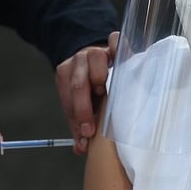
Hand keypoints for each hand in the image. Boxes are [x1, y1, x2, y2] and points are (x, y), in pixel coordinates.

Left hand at [55, 31, 118, 153]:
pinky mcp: (115, 45)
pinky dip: (118, 48)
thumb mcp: (81, 104)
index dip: (75, 118)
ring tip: (105, 92)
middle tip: (91, 129)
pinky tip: (124, 63)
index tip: (85, 136)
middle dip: (83, 109)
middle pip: (78, 83)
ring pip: (95, 59)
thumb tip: (80, 149)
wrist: (100, 58)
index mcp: (66, 75)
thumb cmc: (91, 88)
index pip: (67, 96)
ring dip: (99, 77)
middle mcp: (79, 61)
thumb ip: (79, 125)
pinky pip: (115, 40)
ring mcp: (97, 51)